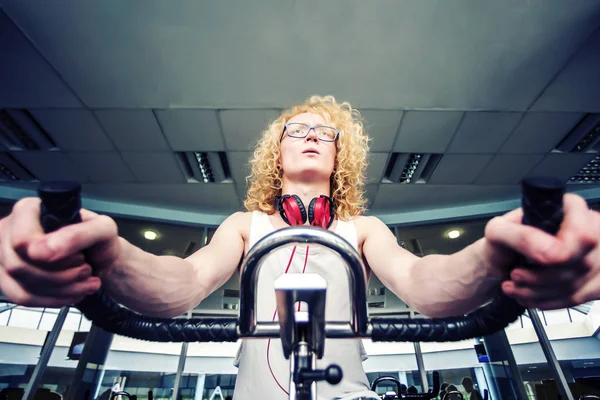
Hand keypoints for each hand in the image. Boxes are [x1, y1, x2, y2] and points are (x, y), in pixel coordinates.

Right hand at [0, 197, 119, 307]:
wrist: (102, 259)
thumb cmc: (100, 240)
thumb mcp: (103, 229)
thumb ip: (77, 234)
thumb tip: (45, 251)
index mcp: (30, 210)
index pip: (21, 239)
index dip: (45, 255)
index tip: (78, 258)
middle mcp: (10, 230)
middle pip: (19, 265)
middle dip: (61, 275)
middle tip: (86, 269)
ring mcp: (6, 256)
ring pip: (21, 285)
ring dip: (61, 289)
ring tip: (86, 281)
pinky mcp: (10, 279)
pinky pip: (22, 298)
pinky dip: (53, 299)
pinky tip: (74, 293)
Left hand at [484, 193, 599, 309]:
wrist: (501, 261)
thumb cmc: (502, 242)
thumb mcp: (498, 231)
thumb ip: (521, 236)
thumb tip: (550, 252)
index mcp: (569, 209)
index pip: (583, 235)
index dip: (564, 253)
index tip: (538, 260)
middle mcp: (589, 230)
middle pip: (580, 264)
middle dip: (541, 277)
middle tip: (515, 275)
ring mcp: (594, 256)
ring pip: (577, 284)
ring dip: (539, 292)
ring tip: (515, 286)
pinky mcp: (592, 280)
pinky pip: (577, 298)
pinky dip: (547, 302)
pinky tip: (529, 295)